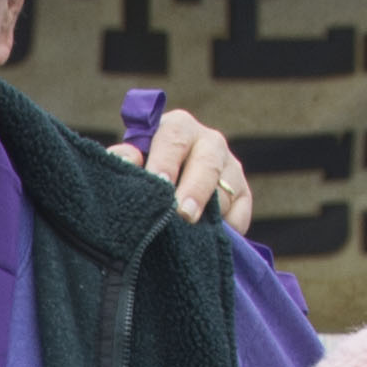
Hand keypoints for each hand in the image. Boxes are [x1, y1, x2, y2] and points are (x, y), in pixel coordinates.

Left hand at [116, 109, 255, 232]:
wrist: (165, 192)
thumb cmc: (143, 172)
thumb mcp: (131, 161)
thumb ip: (123, 158)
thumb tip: (129, 160)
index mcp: (179, 128)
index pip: (175, 139)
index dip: (165, 162)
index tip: (158, 183)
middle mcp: (209, 142)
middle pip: (207, 163)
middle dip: (194, 190)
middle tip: (183, 213)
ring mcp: (230, 168)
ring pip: (225, 191)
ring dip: (209, 213)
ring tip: (190, 234)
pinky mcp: (242, 195)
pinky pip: (239, 215)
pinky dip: (226, 229)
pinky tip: (207, 239)